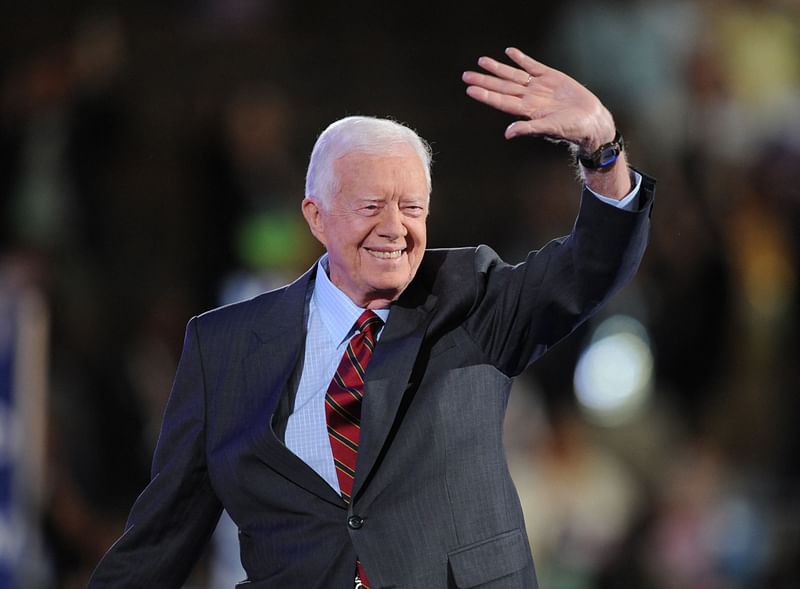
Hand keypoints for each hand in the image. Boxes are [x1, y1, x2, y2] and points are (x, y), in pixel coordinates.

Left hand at [462, 47, 614, 151]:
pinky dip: (521, 59)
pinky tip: (510, 52)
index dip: (485, 95)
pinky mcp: (551, 77)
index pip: (500, 101)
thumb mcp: (548, 129)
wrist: (590, 120)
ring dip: (498, 68)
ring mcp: (538, 87)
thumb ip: (527, 128)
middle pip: (502, 87)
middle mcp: (529, 98)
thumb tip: (507, 133)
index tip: (469, 89)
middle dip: (484, 80)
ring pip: (513, 75)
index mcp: (526, 110)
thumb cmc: (571, 129)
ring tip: (482, 61)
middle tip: (466, 75)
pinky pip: (532, 66)